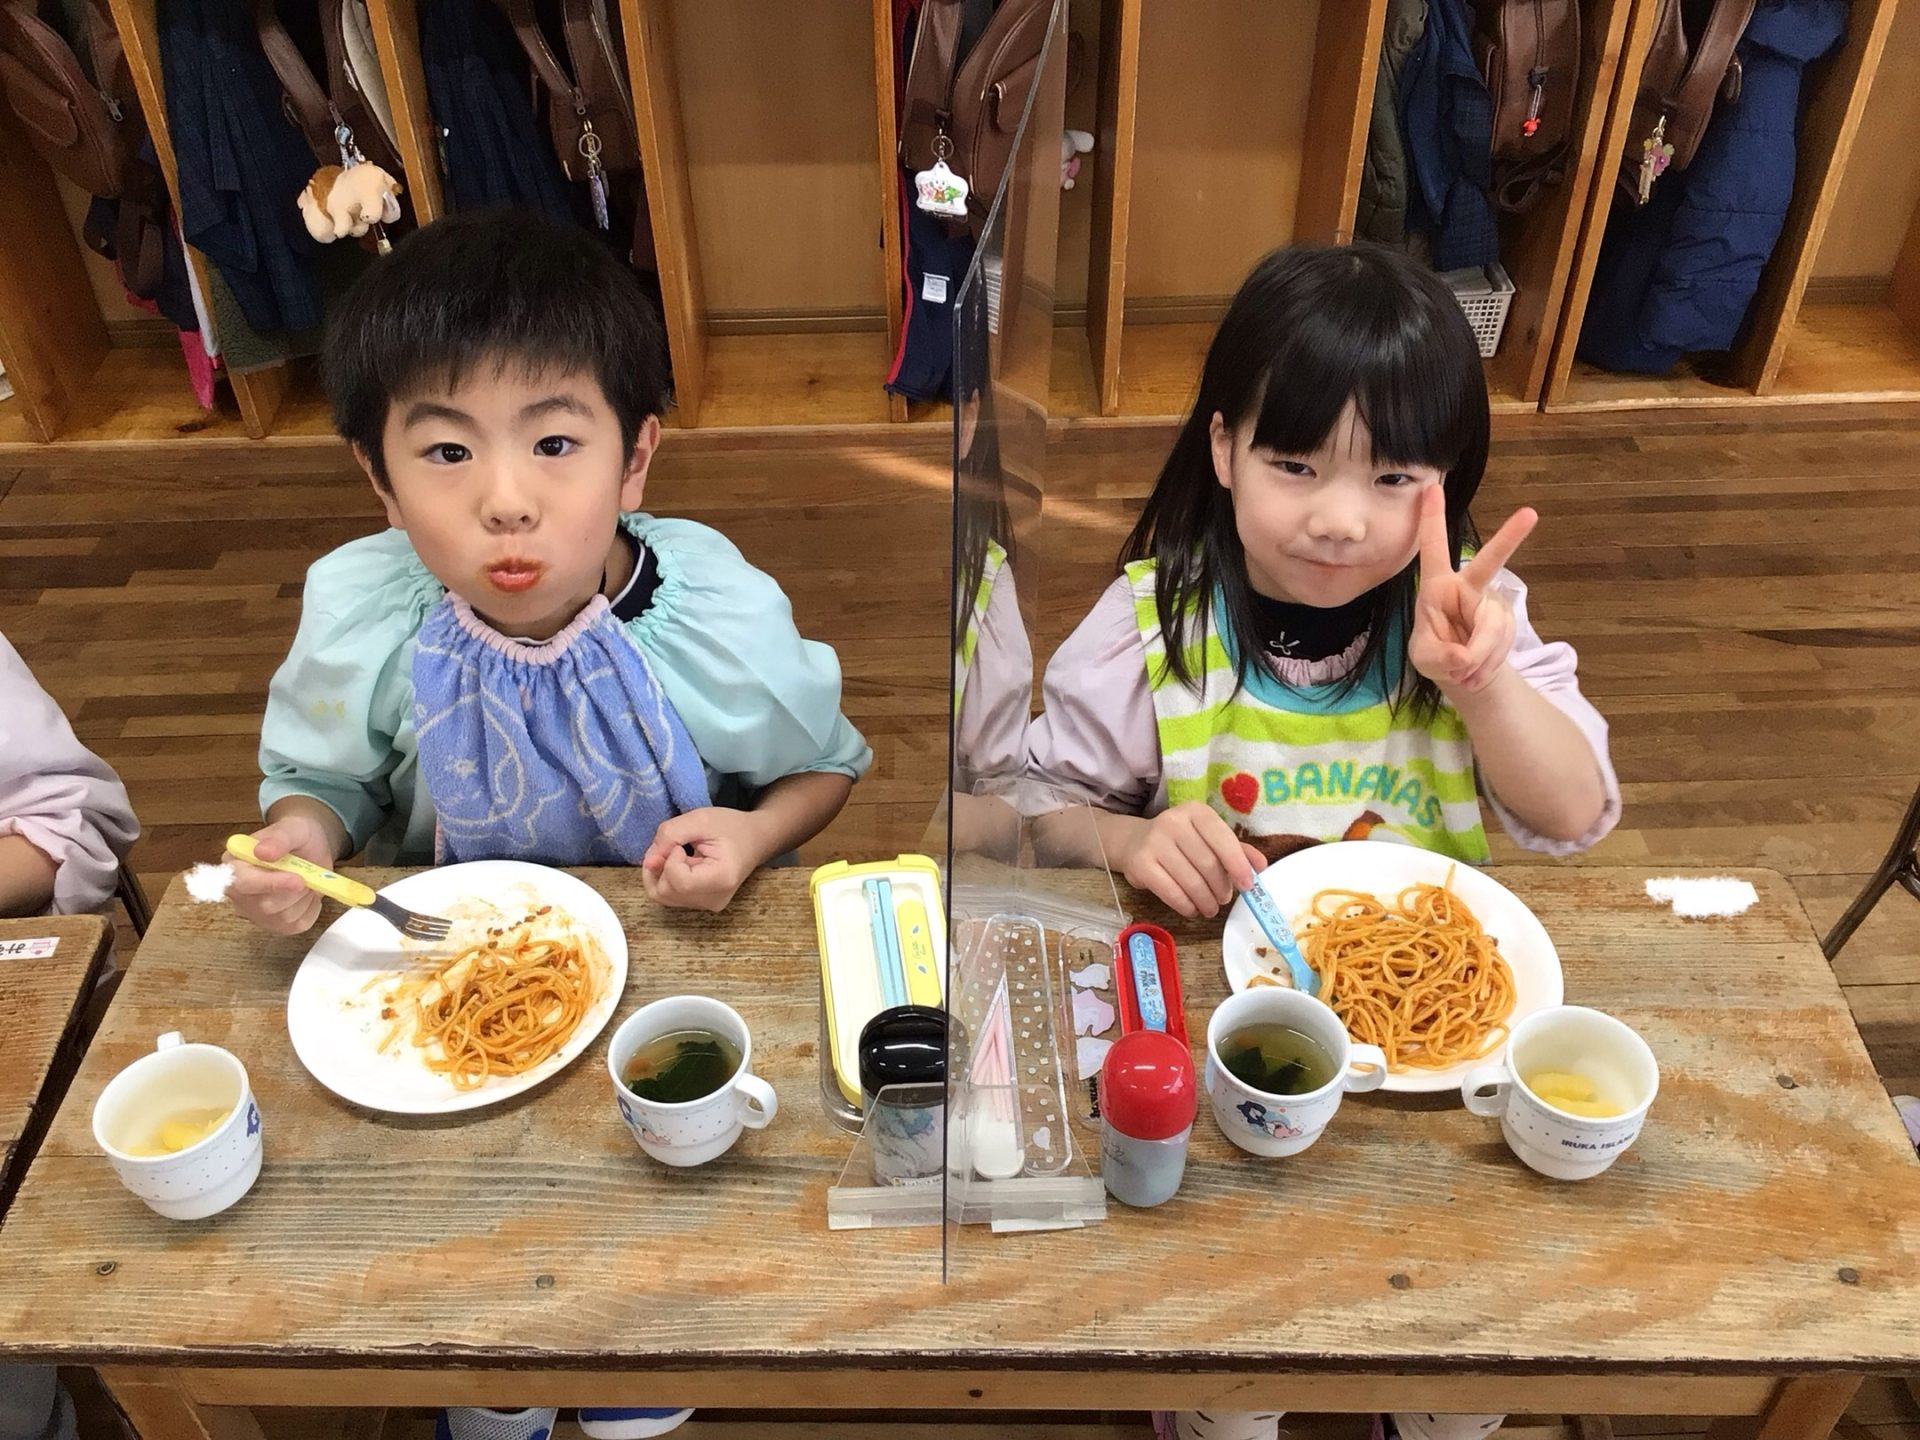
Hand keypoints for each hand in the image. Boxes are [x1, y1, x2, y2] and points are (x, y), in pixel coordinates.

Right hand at [227, 815, 335, 934]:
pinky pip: (298, 925)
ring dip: (304, 897)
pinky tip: (306, 893)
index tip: (296, 879)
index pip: (242, 883)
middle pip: (266, 906)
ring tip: (304, 879)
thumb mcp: (292, 828)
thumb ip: (278, 838)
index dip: (270, 884)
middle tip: (305, 873)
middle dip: (294, 890)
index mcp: (233, 865)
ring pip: (284, 917)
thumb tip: (263, 851)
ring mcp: (255, 912)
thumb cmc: (295, 837)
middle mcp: (238, 893)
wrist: (309, 849)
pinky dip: (311, 908)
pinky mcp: (274, 925)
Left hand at [641, 807, 762, 912]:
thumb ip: (670, 835)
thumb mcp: (700, 819)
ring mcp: (708, 905)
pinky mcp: (702, 904)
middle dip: (660, 865)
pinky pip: (670, 896)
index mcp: (721, 879)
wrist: (755, 839)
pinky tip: (677, 864)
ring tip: (678, 854)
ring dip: (661, 872)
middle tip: (675, 845)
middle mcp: (715, 899)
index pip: (679, 881)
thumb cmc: (731, 827)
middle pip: (666, 891)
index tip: (681, 844)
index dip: (670, 860)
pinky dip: (665, 878)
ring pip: (663, 896)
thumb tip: (649, 861)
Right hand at [1118, 802, 1266, 919]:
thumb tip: (1260, 866)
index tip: (1247, 886)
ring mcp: (1153, 842)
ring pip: (1191, 881)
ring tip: (1210, 908)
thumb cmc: (1179, 842)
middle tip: (1224, 899)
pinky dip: (1186, 906)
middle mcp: (1173, 822)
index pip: (1223, 839)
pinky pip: (1171, 892)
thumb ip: (1235, 850)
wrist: (1134, 842)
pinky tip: (1191, 909)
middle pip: (1208, 864)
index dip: (1237, 865)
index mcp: (1195, 811)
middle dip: (1221, 888)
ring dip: (1206, 901)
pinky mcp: (1140, 864)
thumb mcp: (1207, 838)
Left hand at [1409, 486, 1537, 696]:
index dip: (1432, 519)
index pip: (1433, 548)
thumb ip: (1439, 656)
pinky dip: (1487, 663)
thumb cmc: (1436, 654)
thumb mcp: (1425, 659)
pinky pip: (1501, 642)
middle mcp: (1467, 586)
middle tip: (1530, 514)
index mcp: (1437, 586)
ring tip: (1463, 671)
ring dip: (1478, 655)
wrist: (1464, 672)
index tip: (1432, 488)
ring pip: (1491, 625)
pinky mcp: (1507, 619)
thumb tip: (1464, 656)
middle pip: (1490, 562)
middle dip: (1509, 538)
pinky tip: (1475, 671)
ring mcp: (1491, 602)